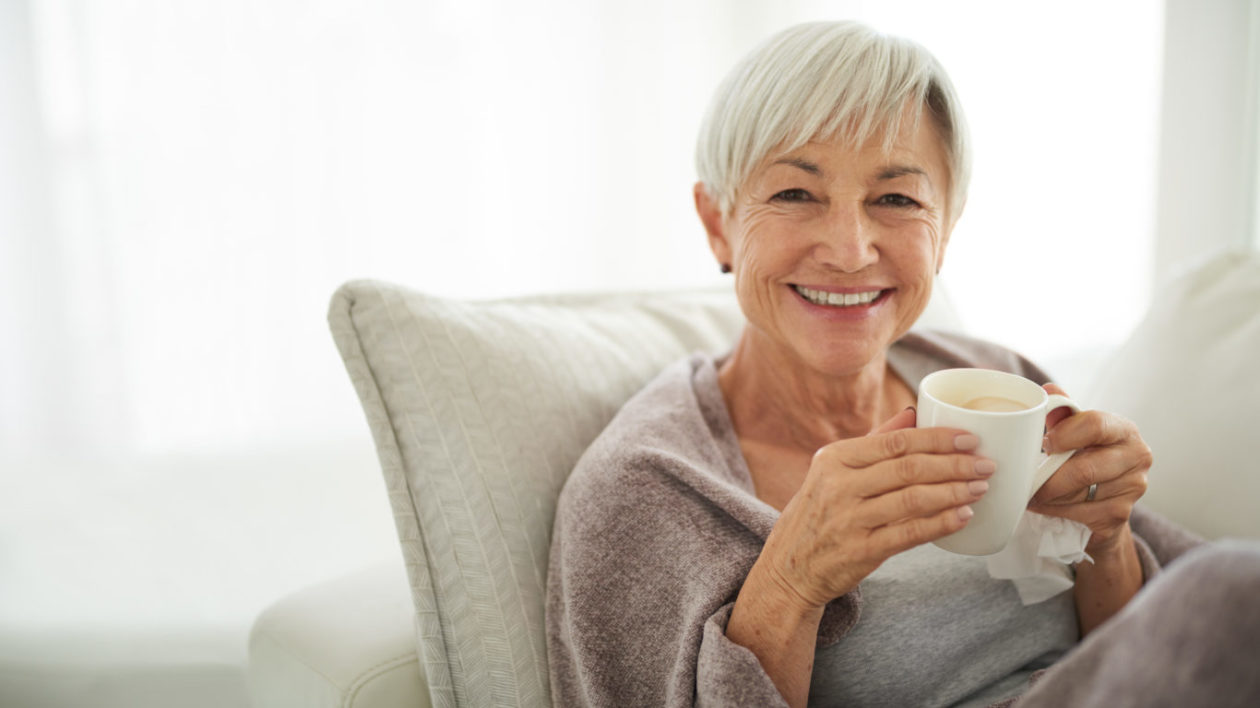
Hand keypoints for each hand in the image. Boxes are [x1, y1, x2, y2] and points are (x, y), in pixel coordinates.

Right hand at [757, 407, 992, 610]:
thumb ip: (874, 442)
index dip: (937, 439)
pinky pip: (910, 534)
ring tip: (980, 487)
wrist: (790, 566)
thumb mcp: (833, 471)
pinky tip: (964, 516)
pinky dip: (941, 523)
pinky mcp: (861, 551)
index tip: (970, 439)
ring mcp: (849, 519)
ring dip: (954, 492)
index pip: (895, 443)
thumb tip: (913, 414)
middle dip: (954, 464)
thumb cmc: (820, 512)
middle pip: (909, 468)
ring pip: (913, 499)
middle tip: (986, 464)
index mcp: (835, 458)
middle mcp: (840, 486)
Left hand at [1028, 383, 1151, 553]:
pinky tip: (1043, 506)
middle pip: (1085, 468)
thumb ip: (1063, 412)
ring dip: (1048, 496)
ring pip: (1079, 495)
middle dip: (1049, 477)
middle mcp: (1137, 457)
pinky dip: (1054, 511)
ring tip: (1030, 492)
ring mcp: (1133, 488)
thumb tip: (1049, 390)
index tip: (1045, 444)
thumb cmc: (1087, 455)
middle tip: (1026, 478)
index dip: (1065, 434)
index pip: (1096, 425)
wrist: (1106, 499)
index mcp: (1124, 430)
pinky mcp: (1120, 515)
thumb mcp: (1076, 431)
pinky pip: (1079, 514)